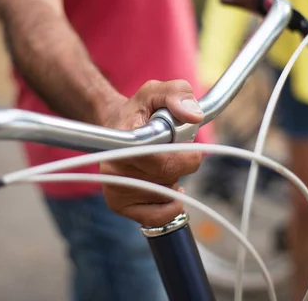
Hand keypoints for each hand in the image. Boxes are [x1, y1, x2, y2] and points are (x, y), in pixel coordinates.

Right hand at [99, 80, 204, 226]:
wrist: (115, 126)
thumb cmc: (140, 110)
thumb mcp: (157, 91)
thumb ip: (177, 94)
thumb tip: (194, 115)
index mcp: (122, 141)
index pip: (161, 161)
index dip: (182, 156)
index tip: (185, 143)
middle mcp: (113, 168)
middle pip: (167, 178)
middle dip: (180, 163)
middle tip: (172, 149)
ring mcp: (114, 189)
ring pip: (165, 196)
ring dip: (173, 179)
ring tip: (160, 162)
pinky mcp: (118, 205)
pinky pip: (158, 216)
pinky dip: (170, 204)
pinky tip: (166, 187)